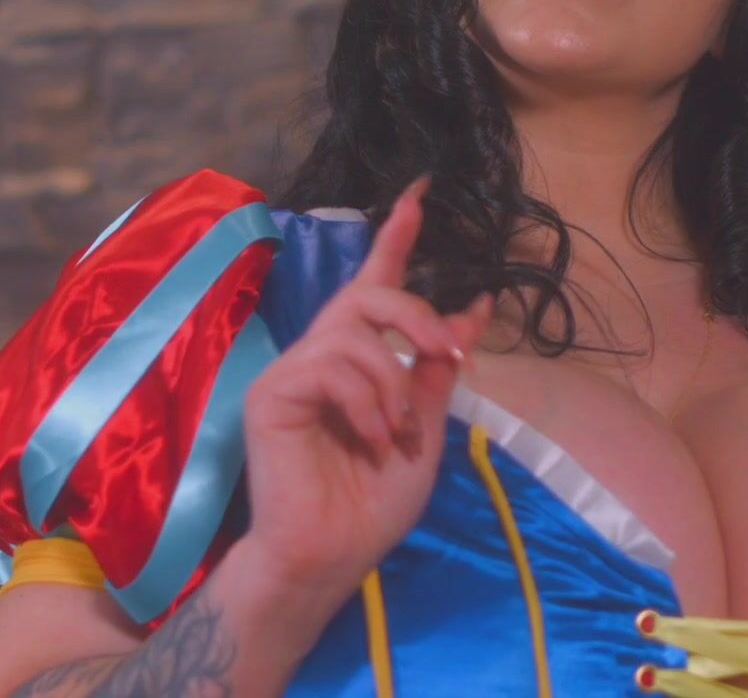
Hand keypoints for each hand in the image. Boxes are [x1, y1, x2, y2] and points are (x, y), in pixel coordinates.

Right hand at [235, 175, 494, 603]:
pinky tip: (372, 437)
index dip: (396, 238)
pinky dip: (364, 401)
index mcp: (358, 360)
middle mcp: (322, 354)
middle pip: (368, 294)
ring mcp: (293, 370)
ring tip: (398, 433)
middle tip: (447, 356)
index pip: (375, 285)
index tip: (419, 193)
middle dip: (416, 315)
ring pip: (354, 333)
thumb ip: (437, 368)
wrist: (329, 554)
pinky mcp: (272, 391)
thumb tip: (474, 307)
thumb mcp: (425, 430)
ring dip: (393, 382)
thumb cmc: (371, 503)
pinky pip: (329, 365)